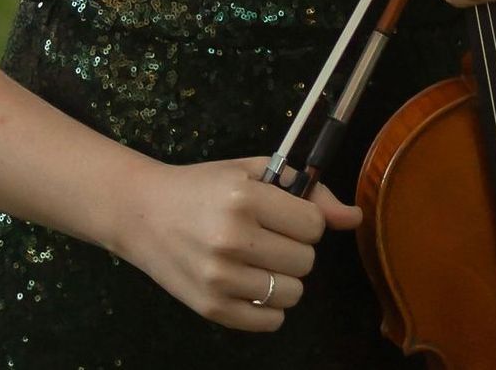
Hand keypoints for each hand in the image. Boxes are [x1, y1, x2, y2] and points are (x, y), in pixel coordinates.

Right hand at [116, 156, 361, 330]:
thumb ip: (306, 191)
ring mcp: (220, 278)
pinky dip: (268, 307)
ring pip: (293, 293)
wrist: (141, 213)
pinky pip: (271, 322)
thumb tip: (353, 217)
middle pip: (306, 261)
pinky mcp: (211, 308)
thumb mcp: (251, 173)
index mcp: (243, 199)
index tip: (284, 215)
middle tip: (268, 236)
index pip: (313, 225)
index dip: (305, 219)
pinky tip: (249, 283)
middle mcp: (232, 240)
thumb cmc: (201, 187)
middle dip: (295, 247)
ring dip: (283, 278)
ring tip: (257, 260)